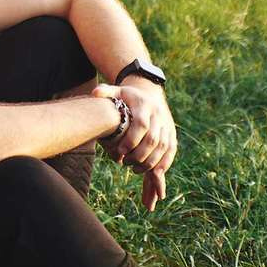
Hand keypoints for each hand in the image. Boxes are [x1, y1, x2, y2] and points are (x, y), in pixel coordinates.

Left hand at [96, 81, 177, 208]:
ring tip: (135, 170)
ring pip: (163, 148)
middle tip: (125, 163)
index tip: (119, 153)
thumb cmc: (128, 97)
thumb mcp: (116, 92)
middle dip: (139, 155)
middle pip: (154, 140)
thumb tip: (94, 93)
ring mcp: (167, 126)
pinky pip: (170, 152)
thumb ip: (106, 92)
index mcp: (144, 105)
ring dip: (150, 162)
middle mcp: (159, 116)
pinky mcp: (172, 136)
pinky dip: (164, 165)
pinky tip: (156, 175)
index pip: (141, 125)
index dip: (131, 140)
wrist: (150, 93)